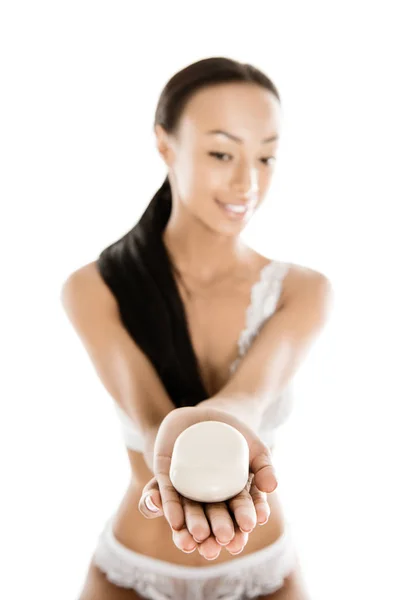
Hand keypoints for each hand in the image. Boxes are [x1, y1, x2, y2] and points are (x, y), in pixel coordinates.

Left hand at [138, 405, 276, 559]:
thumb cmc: (234, 434)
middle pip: (215, 517)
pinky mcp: (167, 479)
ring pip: (190, 513)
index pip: (240, 511)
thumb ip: (265, 466)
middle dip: (219, 529)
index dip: (245, 519)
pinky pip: (167, 496)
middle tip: (224, 538)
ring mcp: (187, 490)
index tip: (250, 524)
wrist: (203, 414)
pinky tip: (175, 521)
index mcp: (233, 496)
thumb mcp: (255, 448)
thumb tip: (272, 487)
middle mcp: (209, 499)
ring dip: (193, 527)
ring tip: (198, 536)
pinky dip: (169, 508)